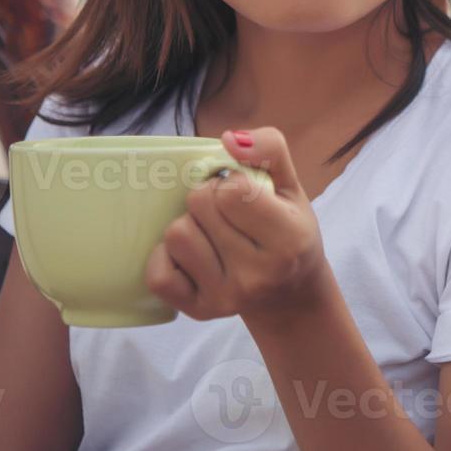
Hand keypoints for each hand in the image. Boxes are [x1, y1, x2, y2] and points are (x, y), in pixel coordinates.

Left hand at [144, 127, 330, 323]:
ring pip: (176, 234)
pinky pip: (158, 273)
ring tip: (212, 232)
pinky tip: (192, 255)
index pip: (233, 190)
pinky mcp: (199, 311)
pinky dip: (166, 257)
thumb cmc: (290, 232)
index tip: (246, 192)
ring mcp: (226, 297)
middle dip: (210, 198)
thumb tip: (229, 138)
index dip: (233, 181)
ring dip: (190, 224)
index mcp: (288, 240)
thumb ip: (270, 150)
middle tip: (229, 213)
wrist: (290, 294)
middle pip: (200, 205)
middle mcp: (258, 274)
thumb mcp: (292, 187)